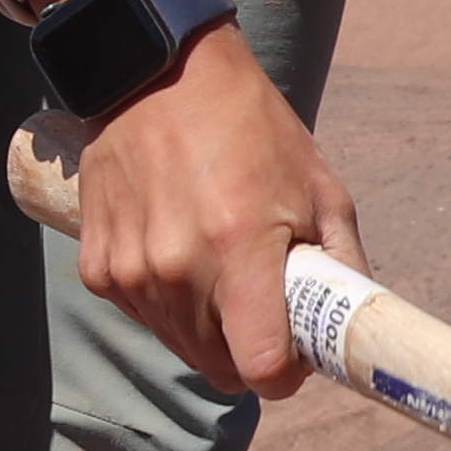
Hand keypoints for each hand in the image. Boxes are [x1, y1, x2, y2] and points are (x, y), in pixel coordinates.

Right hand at [41, 0, 355, 397]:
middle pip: (221, 367)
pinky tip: (175, 249)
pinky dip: (165, 302)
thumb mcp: (320, 188)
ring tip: (217, 261)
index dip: (287, 374)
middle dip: (248, 347)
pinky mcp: (98, 268)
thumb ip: (342, 269)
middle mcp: (176, 266)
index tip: (295, 352)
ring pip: (181, 346)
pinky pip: (144, 317)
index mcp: (239, 247)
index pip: (261, 368)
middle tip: (261, 298)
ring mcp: (130, 270)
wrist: (157, 76)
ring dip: (206, 325)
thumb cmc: (251, 127)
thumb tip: (352, 333)